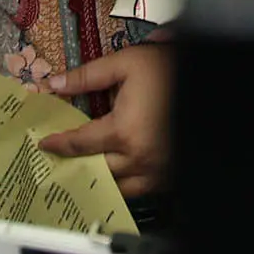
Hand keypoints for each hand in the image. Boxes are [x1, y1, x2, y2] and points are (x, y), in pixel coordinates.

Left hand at [39, 44, 170, 195]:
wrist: (209, 78)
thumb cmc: (170, 70)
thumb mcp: (126, 63)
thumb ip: (87, 76)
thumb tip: (54, 84)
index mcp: (123, 132)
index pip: (79, 144)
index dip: (58, 144)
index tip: (45, 145)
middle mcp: (138, 158)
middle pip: (95, 170)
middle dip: (75, 165)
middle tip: (58, 160)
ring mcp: (155, 172)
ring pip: (117, 187)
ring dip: (99, 179)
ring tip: (84, 169)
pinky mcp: (168, 177)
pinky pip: (140, 190)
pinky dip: (124, 183)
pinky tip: (116, 173)